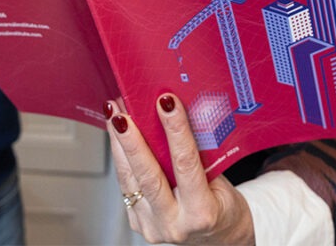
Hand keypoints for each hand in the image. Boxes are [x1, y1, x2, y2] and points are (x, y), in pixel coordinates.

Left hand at [106, 94, 254, 244]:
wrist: (219, 237)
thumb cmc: (222, 206)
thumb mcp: (221, 180)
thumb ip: (198, 155)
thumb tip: (174, 116)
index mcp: (202, 213)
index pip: (185, 164)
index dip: (175, 130)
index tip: (167, 103)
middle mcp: (174, 224)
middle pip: (148, 175)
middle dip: (132, 139)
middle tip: (122, 112)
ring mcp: (152, 226)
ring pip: (129, 179)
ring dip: (118, 143)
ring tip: (113, 113)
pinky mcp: (138, 223)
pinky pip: (126, 185)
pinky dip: (121, 158)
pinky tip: (117, 137)